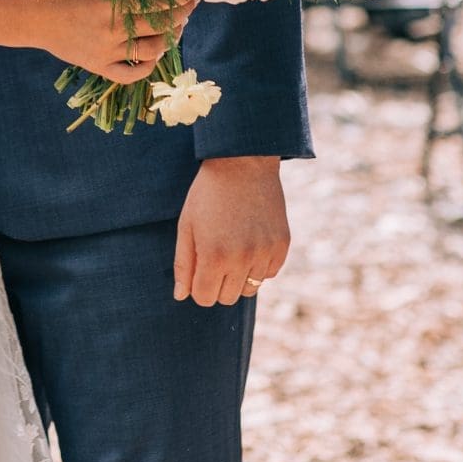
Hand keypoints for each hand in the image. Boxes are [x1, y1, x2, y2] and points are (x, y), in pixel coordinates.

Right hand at [39, 0, 190, 82]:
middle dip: (180, 15)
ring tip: (175, 28)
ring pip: (152, 50)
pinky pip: (132, 74)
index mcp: (111, 3)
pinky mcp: (99, 66)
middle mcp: (112, 30)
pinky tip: (153, 54)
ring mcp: (106, 52)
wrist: (34, 15)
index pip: (157, 2)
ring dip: (169, 39)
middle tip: (189, 7)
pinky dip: (147, 66)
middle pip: (159, 26)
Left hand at [174, 155, 289, 307]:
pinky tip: (250, 240)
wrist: (243, 164)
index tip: (198, 269)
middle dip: (217, 284)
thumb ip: (184, 264)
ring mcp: (265, 253)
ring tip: (233, 246)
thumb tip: (181, 296)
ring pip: (250, 288)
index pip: (205, 298)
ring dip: (239, 275)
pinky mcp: (282, 246)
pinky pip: (269, 273)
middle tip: (214, 256)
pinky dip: (259, 265)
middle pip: (227, 298)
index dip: (198, 286)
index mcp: (214, 255)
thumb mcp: (187, 226)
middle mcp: (242, 259)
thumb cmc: (208, 194)